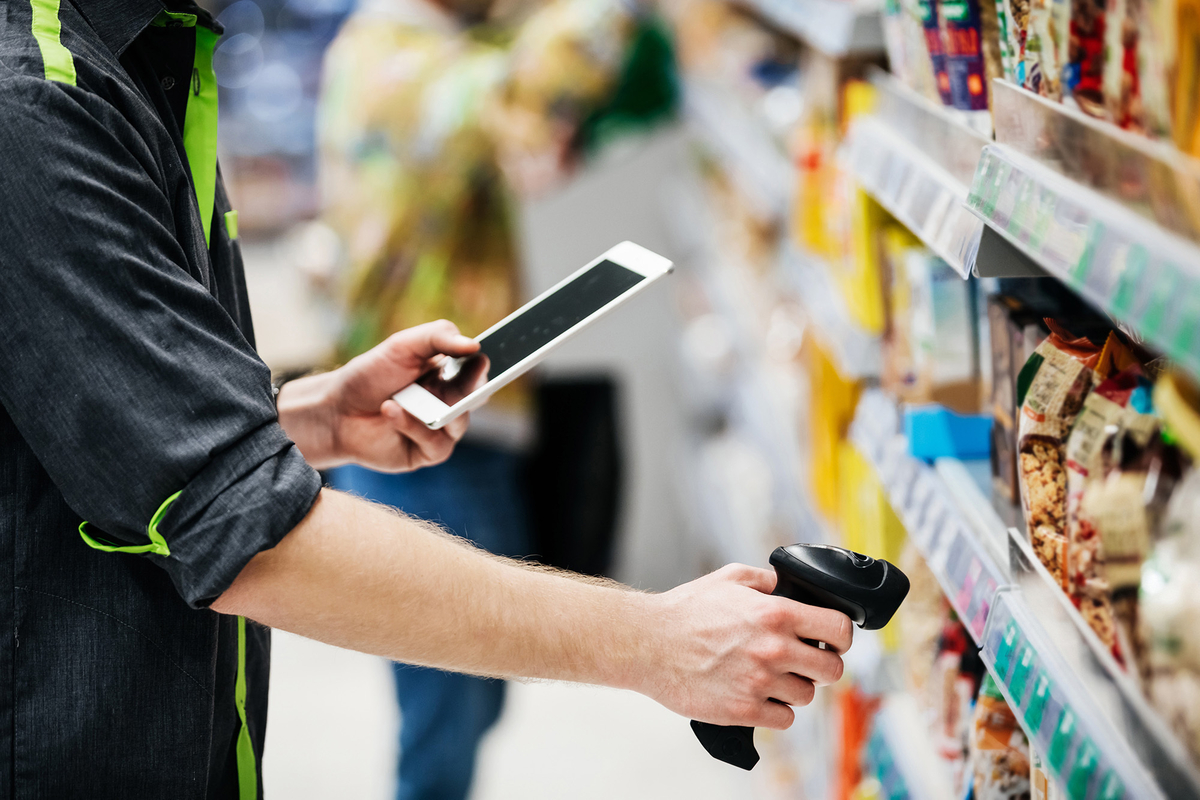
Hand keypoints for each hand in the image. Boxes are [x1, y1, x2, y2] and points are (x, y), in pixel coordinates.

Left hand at [277, 320, 481, 471]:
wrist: (337, 410)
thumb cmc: (369, 375)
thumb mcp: (402, 345)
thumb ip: (438, 337)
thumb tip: (475, 345)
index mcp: (450, 374)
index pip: (479, 369)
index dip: (485, 365)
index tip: (482, 357)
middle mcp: (451, 402)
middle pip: (477, 397)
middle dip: (467, 389)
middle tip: (453, 381)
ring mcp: (442, 429)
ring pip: (459, 422)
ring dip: (430, 410)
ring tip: (396, 399)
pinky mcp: (428, 453)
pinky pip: (437, 443)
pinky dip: (414, 426)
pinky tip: (391, 411)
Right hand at [637, 564, 852, 729]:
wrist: (649, 644)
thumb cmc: (685, 611)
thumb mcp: (730, 578)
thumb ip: (766, 580)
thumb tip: (788, 586)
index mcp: (775, 613)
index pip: (839, 630)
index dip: (841, 636)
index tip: (832, 640)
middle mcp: (773, 649)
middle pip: (831, 669)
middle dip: (821, 665)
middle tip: (804, 661)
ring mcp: (759, 682)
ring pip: (806, 695)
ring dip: (795, 688)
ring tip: (773, 677)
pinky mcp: (743, 710)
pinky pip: (784, 719)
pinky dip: (776, 710)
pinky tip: (760, 695)